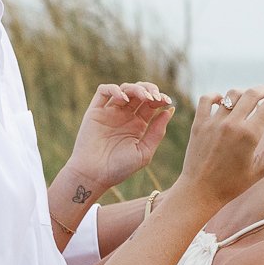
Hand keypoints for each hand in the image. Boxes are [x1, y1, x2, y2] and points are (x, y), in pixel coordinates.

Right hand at [66, 80, 174, 194]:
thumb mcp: (144, 152)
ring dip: (136, 88)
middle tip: (156, 97)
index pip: (151, 104)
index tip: (166, 101)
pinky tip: (124, 98)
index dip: (160, 99)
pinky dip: (114, 89)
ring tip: (144, 96)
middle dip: (150, 90)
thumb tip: (170, 110)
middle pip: (140, 92)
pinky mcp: (95, 111)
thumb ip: (157, 132)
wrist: (93, 176)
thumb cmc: (119, 168)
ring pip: (124, 89)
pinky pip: (103, 91)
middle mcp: (124, 116)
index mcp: (138, 125)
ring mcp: (110, 112)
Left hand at [177, 86, 263, 213]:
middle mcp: (231, 124)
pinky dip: (216, 96)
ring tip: (251, 97)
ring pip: (232, 95)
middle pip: (252, 93)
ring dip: (245, 92)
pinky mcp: (199, 124)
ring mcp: (213, 122)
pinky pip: (206, 99)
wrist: (200, 191)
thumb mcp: (261, 169)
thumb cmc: (233, 184)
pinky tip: (223, 101)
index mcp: (249, 135)